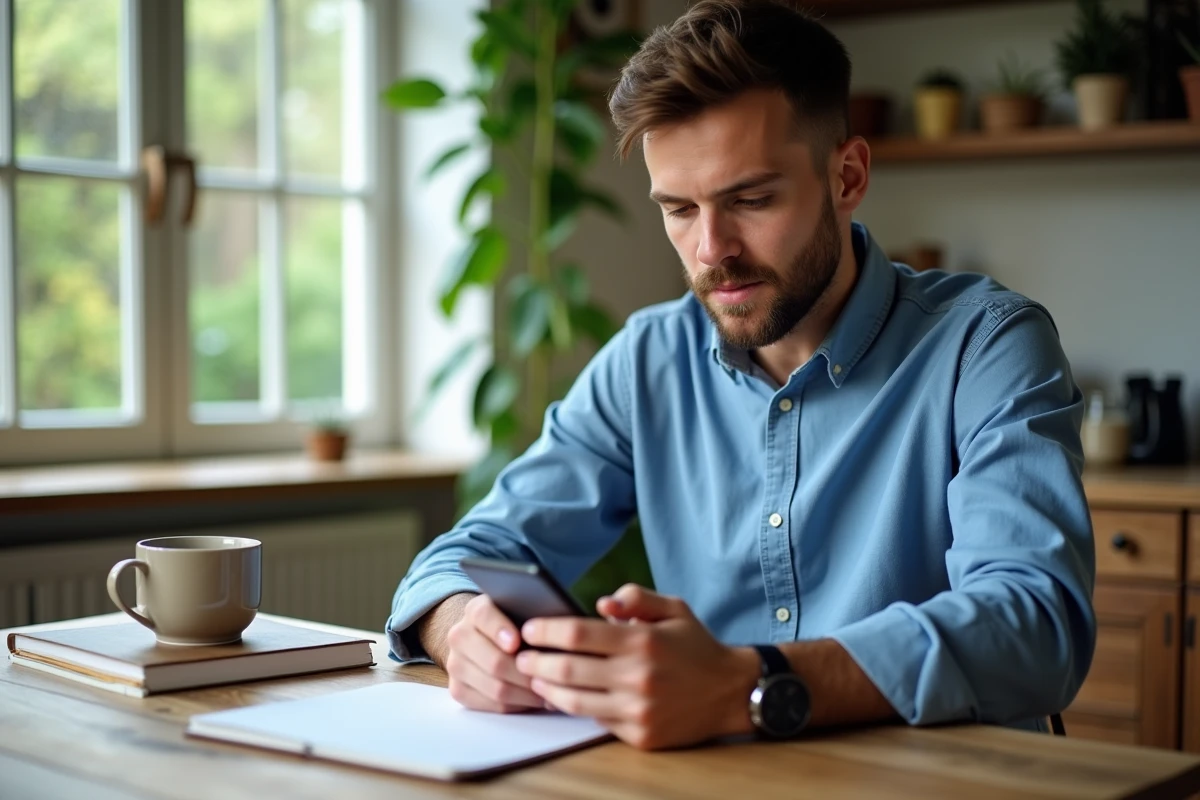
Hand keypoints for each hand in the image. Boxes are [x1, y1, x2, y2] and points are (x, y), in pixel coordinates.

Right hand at [443, 593, 544, 712]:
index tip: (517, 642)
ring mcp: (455, 664)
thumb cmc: (516, 624)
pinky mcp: (457, 689)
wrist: (487, 639)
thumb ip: (533, 615)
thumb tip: (555, 629)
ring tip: (551, 692)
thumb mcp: (522, 611)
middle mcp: (460, 636)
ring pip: (496, 688)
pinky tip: (534, 700)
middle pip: (494, 662)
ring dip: (527, 694)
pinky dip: (517, 705)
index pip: (484, 617)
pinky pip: (492, 705)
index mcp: (476, 610)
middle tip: (554, 679)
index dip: (500, 630)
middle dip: (528, 674)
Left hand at [515, 584, 758, 749]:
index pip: (577, 634)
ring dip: (546, 689)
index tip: (529, 628)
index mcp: (643, 641)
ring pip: (574, 701)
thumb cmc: (696, 646)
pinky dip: (574, 708)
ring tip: (534, 678)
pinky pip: (595, 721)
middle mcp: (638, 677)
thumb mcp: (674, 608)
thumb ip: (636, 598)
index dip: (546, 631)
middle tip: (521, 656)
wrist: (731, 693)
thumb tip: (599, 604)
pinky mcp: (640, 736)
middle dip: (535, 662)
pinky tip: (563, 696)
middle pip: (567, 670)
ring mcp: (638, 711)